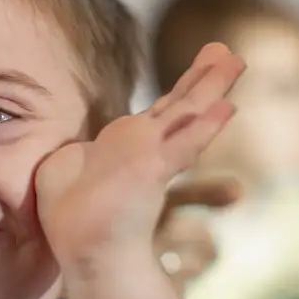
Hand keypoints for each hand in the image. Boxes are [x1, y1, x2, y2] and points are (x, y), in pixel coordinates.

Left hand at [36, 42, 244, 276]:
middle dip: (204, 77)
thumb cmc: (70, 214)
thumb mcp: (62, 169)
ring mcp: (150, 156)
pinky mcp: (151, 172)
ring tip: (236, 60)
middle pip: (179, 104)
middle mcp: (144, 145)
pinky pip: (183, 146)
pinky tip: (226, 108)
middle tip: (226, 51)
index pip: (160, 110)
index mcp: (127, 143)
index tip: (204, 65)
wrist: (82, 248)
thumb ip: (75, 153)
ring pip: (185, 113)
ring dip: (210, 87)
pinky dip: (203, 128)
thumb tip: (76, 148)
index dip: (182, 88)